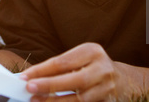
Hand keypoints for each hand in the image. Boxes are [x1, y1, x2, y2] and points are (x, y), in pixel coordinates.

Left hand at [19, 43, 135, 100]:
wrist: (123, 80)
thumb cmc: (93, 67)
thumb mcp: (80, 59)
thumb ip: (59, 67)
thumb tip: (31, 77)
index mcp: (92, 51)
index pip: (62, 61)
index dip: (41, 70)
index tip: (24, 77)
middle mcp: (102, 68)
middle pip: (74, 79)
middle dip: (49, 85)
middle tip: (29, 89)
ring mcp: (107, 87)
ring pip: (80, 98)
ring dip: (56, 101)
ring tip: (37, 101)